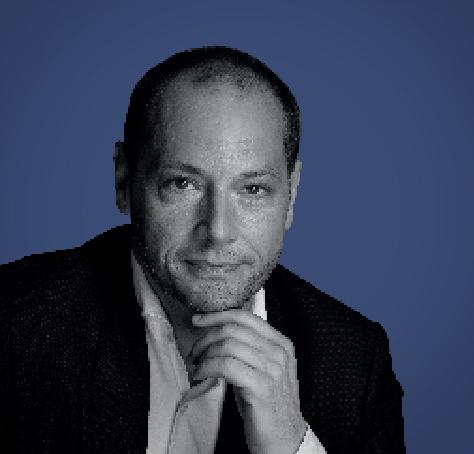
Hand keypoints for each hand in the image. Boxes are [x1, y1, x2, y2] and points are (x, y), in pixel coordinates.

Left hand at [191, 310, 306, 453]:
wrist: (285, 438)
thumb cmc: (269, 402)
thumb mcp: (264, 367)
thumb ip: (249, 347)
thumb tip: (217, 332)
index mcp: (281, 343)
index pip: (245, 317)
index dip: (218, 315)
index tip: (199, 320)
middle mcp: (278, 352)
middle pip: (233, 330)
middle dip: (207, 337)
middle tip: (194, 350)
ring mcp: (272, 369)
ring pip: (228, 346)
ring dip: (204, 354)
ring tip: (197, 365)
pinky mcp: (261, 387)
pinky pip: (226, 366)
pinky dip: (207, 367)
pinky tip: (200, 375)